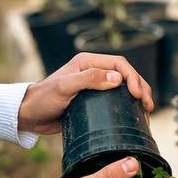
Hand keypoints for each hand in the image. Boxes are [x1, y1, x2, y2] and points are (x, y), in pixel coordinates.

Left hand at [18, 52, 154, 135]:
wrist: (29, 116)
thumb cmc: (44, 99)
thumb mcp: (64, 87)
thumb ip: (89, 79)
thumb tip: (118, 78)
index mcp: (87, 62)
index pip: (119, 63)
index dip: (133, 77)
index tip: (138, 94)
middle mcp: (92, 71)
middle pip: (125, 74)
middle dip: (141, 87)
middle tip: (148, 105)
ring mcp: (94, 86)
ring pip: (123, 87)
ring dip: (138, 96)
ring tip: (147, 111)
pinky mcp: (93, 101)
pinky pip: (116, 100)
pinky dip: (128, 106)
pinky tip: (135, 116)